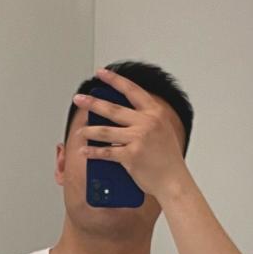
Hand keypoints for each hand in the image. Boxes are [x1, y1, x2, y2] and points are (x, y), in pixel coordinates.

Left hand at [73, 66, 189, 199]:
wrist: (174, 181)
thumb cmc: (167, 159)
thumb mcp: (161, 130)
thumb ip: (145, 119)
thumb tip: (118, 114)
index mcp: (155, 113)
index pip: (131, 90)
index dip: (114, 79)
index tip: (100, 73)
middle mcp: (147, 122)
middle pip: (112, 109)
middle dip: (92, 103)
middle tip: (78, 99)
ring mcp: (138, 138)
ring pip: (105, 131)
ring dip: (89, 131)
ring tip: (80, 131)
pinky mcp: (131, 156)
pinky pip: (106, 152)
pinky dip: (93, 152)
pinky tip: (84, 151)